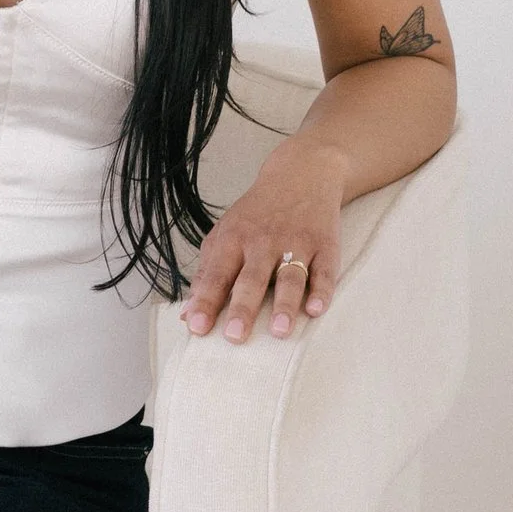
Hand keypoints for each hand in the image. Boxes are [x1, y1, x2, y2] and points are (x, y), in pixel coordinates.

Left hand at [179, 145, 349, 343]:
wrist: (301, 174)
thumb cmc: (257, 215)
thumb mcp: (225, 234)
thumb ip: (207, 274)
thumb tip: (187, 314)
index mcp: (234, 240)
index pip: (217, 274)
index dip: (206, 301)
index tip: (196, 327)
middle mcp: (264, 242)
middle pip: (252, 278)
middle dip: (243, 308)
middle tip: (235, 336)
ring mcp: (296, 243)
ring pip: (290, 277)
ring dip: (284, 304)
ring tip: (279, 331)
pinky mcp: (325, 246)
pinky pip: (324, 271)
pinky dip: (322, 291)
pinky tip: (316, 309)